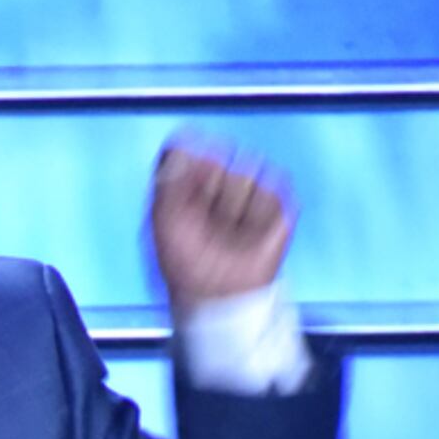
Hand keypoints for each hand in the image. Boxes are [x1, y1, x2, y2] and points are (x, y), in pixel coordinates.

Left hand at [149, 138, 293, 313]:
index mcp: (183, 176)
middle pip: (217, 155)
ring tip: (228, 234)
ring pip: (247, 170)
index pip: (185, 146)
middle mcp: (216, 176)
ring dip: (235, 208)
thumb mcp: (163, 219)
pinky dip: (260, 218)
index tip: (182, 200)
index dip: (184, 171)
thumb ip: (168, 175)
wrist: (221, 297)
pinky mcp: (276, 203)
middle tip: (206, 224)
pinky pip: (271, 191)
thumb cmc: (186, 265)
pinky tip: (249, 236)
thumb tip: (182, 141)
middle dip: (209, 190)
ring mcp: (247, 187)